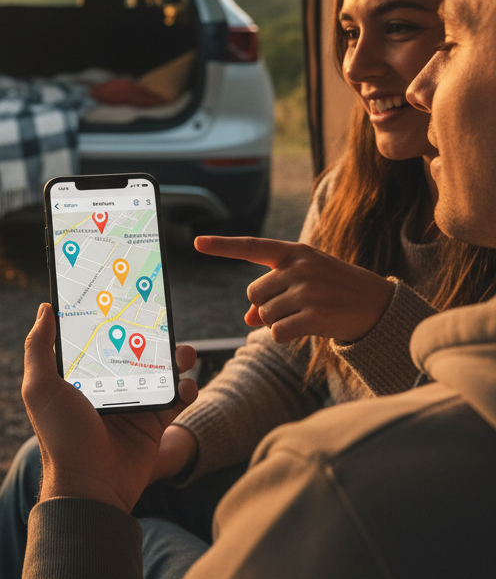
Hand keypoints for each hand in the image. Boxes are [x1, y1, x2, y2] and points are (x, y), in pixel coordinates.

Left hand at [21, 302, 198, 512]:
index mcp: (78, 376)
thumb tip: (45, 308)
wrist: (91, 486)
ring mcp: (132, 403)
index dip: (107, 318)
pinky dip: (186, 387)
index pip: (95, 338)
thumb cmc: (60, 437)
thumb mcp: (40, 388)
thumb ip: (39, 347)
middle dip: (149, 333)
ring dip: (175, 356)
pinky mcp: (153, 423)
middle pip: (132, 349)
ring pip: (159, 369)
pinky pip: (176, 398)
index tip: (120, 293)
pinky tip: (186, 383)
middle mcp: (106, 386)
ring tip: (183, 351)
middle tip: (161, 318)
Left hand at [194, 236, 394, 342]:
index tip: (197, 243)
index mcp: (294, 252)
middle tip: (294, 306)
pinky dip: (283, 335)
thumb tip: (246, 319)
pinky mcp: (314, 316)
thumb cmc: (336, 291)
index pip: (251, 247)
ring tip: (305, 315)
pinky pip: (276, 332)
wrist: (380, 306)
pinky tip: (305, 329)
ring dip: (276, 322)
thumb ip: (273, 293)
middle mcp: (299, 268)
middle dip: (265, 306)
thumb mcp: (305, 283)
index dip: (222, 246)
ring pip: (263, 315)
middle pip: (253, 294)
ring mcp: (307, 291)